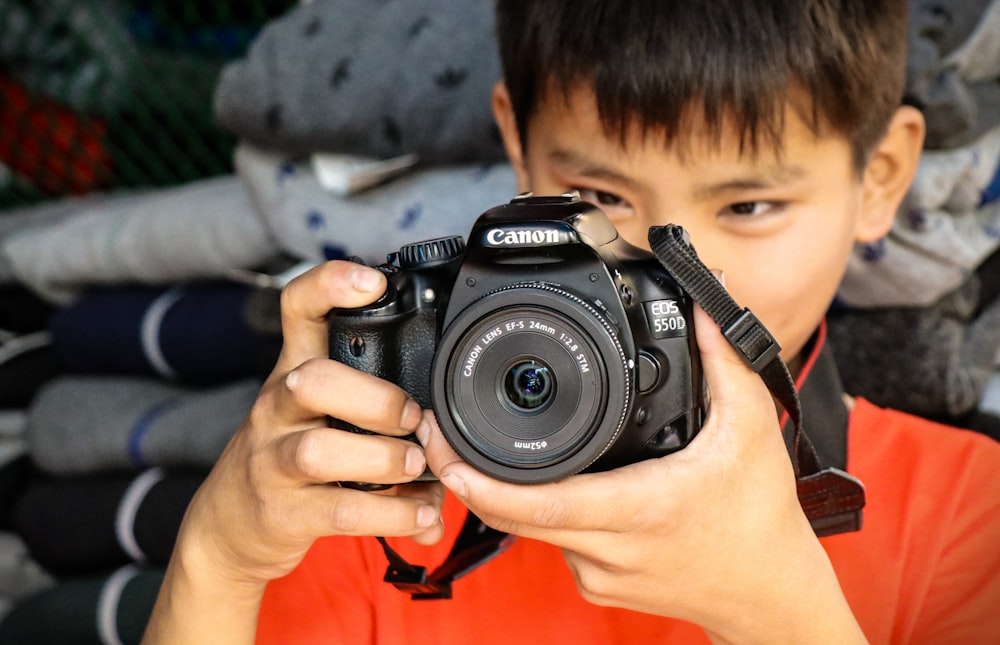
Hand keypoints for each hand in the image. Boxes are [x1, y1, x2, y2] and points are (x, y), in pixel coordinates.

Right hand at [145, 261, 445, 643]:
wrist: (229, 525)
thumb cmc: (291, 456)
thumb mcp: (318, 411)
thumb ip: (375, 401)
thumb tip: (449, 413)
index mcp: (295, 370)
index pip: (297, 309)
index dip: (329, 285)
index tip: (373, 281)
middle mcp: (278, 408)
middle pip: (310, 380)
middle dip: (372, 396)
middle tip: (412, 416)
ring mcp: (274, 461)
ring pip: (319, 450)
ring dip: (384, 459)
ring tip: (417, 467)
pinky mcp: (283, 512)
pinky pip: (340, 511)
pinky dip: (392, 515)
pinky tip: (422, 516)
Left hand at [420, 305, 864, 643]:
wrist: (768, 595)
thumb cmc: (759, 521)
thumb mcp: (749, 430)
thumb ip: (723, 364)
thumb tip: (702, 311)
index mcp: (639, 508)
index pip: (543, 504)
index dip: (485, 484)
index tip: (447, 455)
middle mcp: (609, 549)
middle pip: (515, 518)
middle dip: (465, 478)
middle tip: (436, 436)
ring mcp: (599, 574)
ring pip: (531, 532)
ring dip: (504, 494)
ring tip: (483, 453)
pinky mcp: (598, 585)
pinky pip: (553, 545)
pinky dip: (542, 514)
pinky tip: (548, 485)